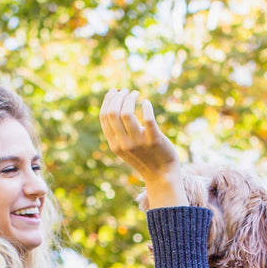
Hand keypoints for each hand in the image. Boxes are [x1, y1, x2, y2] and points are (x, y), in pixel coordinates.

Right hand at [99, 89, 186, 207]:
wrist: (162, 176)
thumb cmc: (144, 157)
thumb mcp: (125, 146)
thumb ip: (118, 130)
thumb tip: (111, 102)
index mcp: (114, 145)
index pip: (104, 117)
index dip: (108, 100)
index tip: (115, 91)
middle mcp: (123, 144)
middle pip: (113, 113)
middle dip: (118, 96)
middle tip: (126, 91)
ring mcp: (138, 143)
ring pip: (127, 113)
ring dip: (130, 98)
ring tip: (135, 93)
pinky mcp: (154, 141)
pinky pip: (147, 119)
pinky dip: (146, 107)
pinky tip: (146, 103)